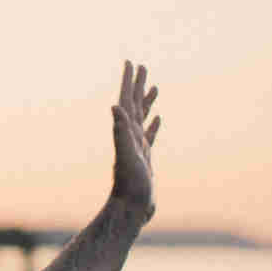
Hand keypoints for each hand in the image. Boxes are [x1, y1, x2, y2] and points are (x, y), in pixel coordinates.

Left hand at [110, 60, 159, 219]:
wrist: (130, 207)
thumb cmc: (130, 184)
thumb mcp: (126, 155)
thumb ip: (120, 131)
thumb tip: (115, 107)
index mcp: (126, 132)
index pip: (127, 101)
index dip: (128, 81)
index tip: (130, 62)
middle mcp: (130, 136)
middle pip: (134, 105)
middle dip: (137, 84)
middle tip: (141, 66)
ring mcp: (137, 146)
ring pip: (143, 118)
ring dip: (146, 101)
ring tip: (153, 87)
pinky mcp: (145, 158)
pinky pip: (149, 135)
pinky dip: (153, 124)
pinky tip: (157, 119)